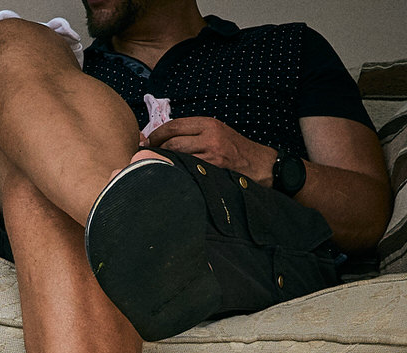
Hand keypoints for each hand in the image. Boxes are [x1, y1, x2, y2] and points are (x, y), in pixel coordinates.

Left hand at [145, 117, 277, 185]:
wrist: (260, 165)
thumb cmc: (235, 150)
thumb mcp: (217, 133)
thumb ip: (195, 134)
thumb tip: (163, 139)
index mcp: (209, 124)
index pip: (174, 125)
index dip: (156, 134)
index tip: (147, 141)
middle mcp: (209, 136)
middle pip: (171, 141)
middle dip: (155, 149)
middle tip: (146, 156)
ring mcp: (211, 153)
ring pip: (176, 155)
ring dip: (162, 160)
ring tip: (156, 165)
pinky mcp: (212, 168)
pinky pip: (186, 168)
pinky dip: (174, 171)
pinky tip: (170, 174)